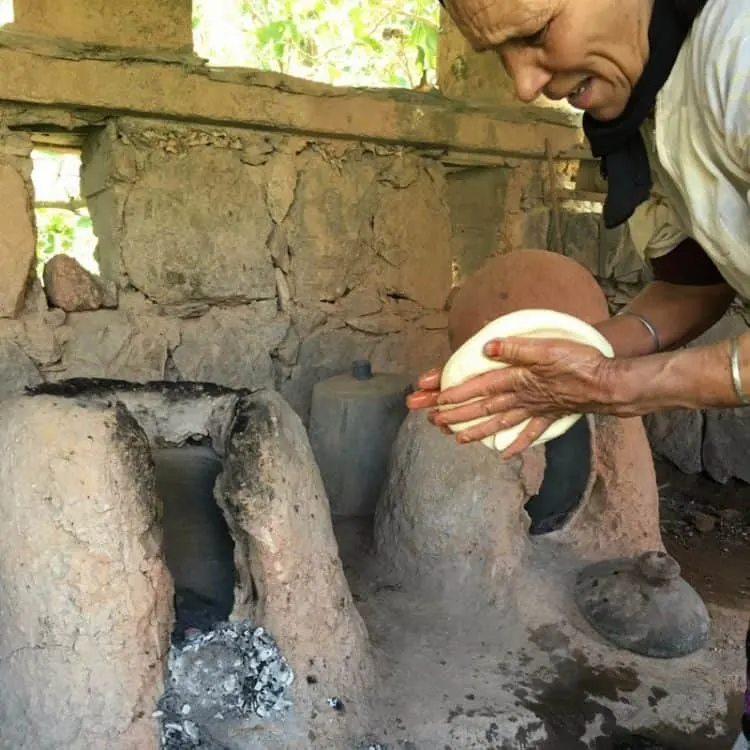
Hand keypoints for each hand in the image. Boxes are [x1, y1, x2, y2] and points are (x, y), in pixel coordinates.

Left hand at [410, 337, 628, 456]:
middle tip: (435, 423)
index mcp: (517, 379)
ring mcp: (535, 409)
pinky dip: (515, 444)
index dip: (456, 394)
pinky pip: (529, 433)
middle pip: (483, 408)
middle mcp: (521, 398)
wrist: (609, 384)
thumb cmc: (579, 362)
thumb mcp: (546, 347)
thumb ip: (515, 347)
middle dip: (457, 416)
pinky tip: (504, 453)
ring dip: (478, 432)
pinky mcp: (550, 414)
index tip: (436, 402)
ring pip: (500, 423)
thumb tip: (486, 347)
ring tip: (459, 440)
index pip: (479, 387)